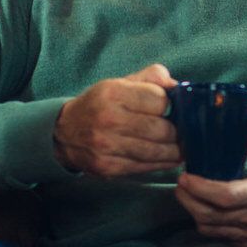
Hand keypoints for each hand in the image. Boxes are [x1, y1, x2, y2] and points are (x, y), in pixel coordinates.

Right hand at [53, 63, 180, 177]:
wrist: (64, 132)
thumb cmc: (100, 104)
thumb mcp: (121, 82)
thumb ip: (152, 78)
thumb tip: (178, 87)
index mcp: (113, 92)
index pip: (159, 100)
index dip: (171, 104)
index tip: (173, 108)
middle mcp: (109, 119)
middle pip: (162, 129)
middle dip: (176, 131)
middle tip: (181, 130)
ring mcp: (108, 146)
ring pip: (157, 152)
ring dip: (174, 150)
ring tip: (180, 146)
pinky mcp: (109, 167)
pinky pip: (146, 167)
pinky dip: (162, 163)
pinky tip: (168, 157)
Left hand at [174, 115, 246, 246]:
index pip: (227, 196)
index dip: (202, 189)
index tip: (185, 176)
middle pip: (212, 215)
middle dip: (189, 200)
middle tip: (179, 183)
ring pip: (212, 229)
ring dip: (194, 212)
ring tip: (186, 193)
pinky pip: (220, 237)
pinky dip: (206, 224)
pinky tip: (203, 207)